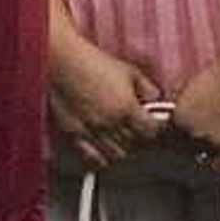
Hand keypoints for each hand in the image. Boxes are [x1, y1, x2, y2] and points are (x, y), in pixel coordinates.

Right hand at [47, 32, 163, 169]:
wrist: (62, 62)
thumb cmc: (95, 63)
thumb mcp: (130, 71)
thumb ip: (148, 89)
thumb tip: (157, 102)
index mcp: (126, 108)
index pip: (151, 132)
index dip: (154, 128)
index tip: (152, 123)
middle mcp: (109, 123)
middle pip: (135, 145)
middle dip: (140, 137)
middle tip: (136, 129)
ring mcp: (90, 131)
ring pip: (116, 154)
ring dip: (122, 148)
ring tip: (121, 137)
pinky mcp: (73, 134)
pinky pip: (91, 158)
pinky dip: (100, 157)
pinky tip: (103, 147)